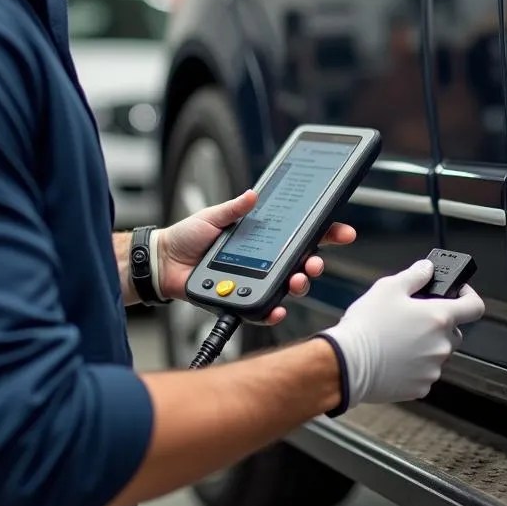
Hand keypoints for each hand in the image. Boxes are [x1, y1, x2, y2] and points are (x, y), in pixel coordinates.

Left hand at [155, 190, 356, 325]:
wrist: (164, 261)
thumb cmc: (187, 237)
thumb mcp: (213, 216)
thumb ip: (234, 208)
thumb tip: (252, 194)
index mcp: (263, 237)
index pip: (301, 235)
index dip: (325, 233)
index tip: (342, 231)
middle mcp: (265, 260)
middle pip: (301, 263)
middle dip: (315, 263)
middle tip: (314, 262)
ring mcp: (255, 280)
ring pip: (288, 287)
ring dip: (298, 285)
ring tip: (297, 280)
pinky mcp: (242, 299)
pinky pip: (263, 309)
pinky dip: (273, 311)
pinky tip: (278, 308)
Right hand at [319, 259, 484, 408]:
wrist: (348, 363)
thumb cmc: (367, 326)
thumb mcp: (387, 288)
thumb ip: (414, 275)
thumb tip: (427, 269)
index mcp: (438, 317)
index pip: (474, 307)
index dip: (468, 296)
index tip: (457, 294)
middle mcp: (441, 344)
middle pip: (453, 331)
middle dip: (437, 323)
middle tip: (412, 318)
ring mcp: (433, 368)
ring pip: (437, 352)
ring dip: (424, 345)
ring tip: (396, 338)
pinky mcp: (421, 387)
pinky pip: (424, 372)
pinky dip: (414, 365)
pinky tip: (393, 357)